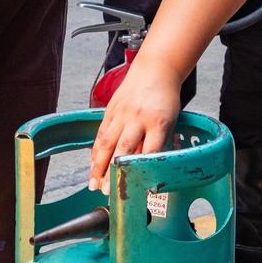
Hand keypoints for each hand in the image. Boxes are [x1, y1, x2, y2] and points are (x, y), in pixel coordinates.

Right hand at [87, 60, 182, 191]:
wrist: (155, 70)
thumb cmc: (165, 99)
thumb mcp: (169, 122)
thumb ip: (157, 144)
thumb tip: (146, 169)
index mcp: (158, 122)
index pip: (149, 151)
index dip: (140, 170)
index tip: (135, 188)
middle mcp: (138, 118)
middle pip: (123, 149)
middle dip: (113, 172)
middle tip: (107, 192)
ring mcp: (121, 114)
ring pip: (107, 143)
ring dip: (98, 166)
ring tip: (93, 184)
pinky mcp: (110, 110)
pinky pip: (101, 134)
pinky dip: (95, 152)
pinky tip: (92, 166)